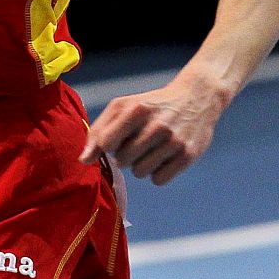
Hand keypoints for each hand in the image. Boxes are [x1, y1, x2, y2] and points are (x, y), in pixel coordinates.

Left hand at [78, 75, 225, 185]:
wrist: (195, 99)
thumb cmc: (150, 105)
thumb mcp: (123, 106)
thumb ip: (99, 130)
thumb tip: (83, 160)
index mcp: (136, 109)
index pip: (106, 142)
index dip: (106, 145)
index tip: (113, 140)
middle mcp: (156, 125)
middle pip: (122, 160)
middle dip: (124, 155)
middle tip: (136, 142)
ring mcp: (173, 141)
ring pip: (140, 172)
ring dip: (140, 165)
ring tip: (150, 149)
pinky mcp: (188, 156)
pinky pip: (158, 180)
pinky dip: (156, 173)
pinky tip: (162, 157)